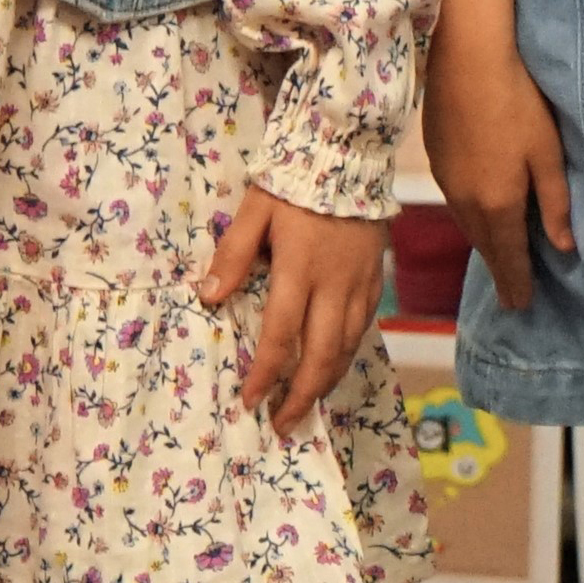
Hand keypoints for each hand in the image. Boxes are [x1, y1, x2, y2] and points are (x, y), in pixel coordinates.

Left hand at [199, 187, 380, 430]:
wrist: (349, 157)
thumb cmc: (293, 184)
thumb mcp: (254, 211)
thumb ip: (232, 255)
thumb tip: (209, 297)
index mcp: (300, 272)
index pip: (282, 337)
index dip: (265, 374)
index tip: (249, 401)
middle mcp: (334, 287)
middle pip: (322, 355)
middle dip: (302, 396)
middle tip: (283, 425)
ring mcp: (359, 285)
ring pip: (348, 347)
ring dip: (326, 382)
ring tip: (307, 405)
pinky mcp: (374, 279)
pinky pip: (363, 327)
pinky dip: (347, 354)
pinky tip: (333, 365)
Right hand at [424, 22, 571, 313]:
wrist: (466, 61)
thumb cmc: (518, 104)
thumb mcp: (548, 155)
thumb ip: (555, 203)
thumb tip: (563, 247)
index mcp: (498, 204)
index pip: (510, 255)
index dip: (516, 282)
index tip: (520, 306)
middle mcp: (467, 202)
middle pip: (486, 246)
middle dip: (500, 271)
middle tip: (512, 295)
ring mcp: (447, 182)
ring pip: (469, 227)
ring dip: (485, 247)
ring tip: (500, 262)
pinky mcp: (437, 162)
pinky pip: (458, 206)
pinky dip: (473, 222)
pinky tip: (482, 219)